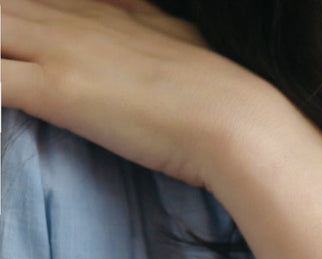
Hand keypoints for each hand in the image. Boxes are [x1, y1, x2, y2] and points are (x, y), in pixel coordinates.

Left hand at [1, 0, 278, 187]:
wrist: (235, 120)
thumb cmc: (219, 94)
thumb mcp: (180, 38)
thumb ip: (149, 22)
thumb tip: (144, 13)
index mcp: (98, 10)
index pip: (35, 4)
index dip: (17, 24)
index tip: (18, 45)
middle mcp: (72, 20)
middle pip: (4, 12)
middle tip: (8, 65)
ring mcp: (59, 51)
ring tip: (8, 84)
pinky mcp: (55, 90)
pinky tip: (2, 116)